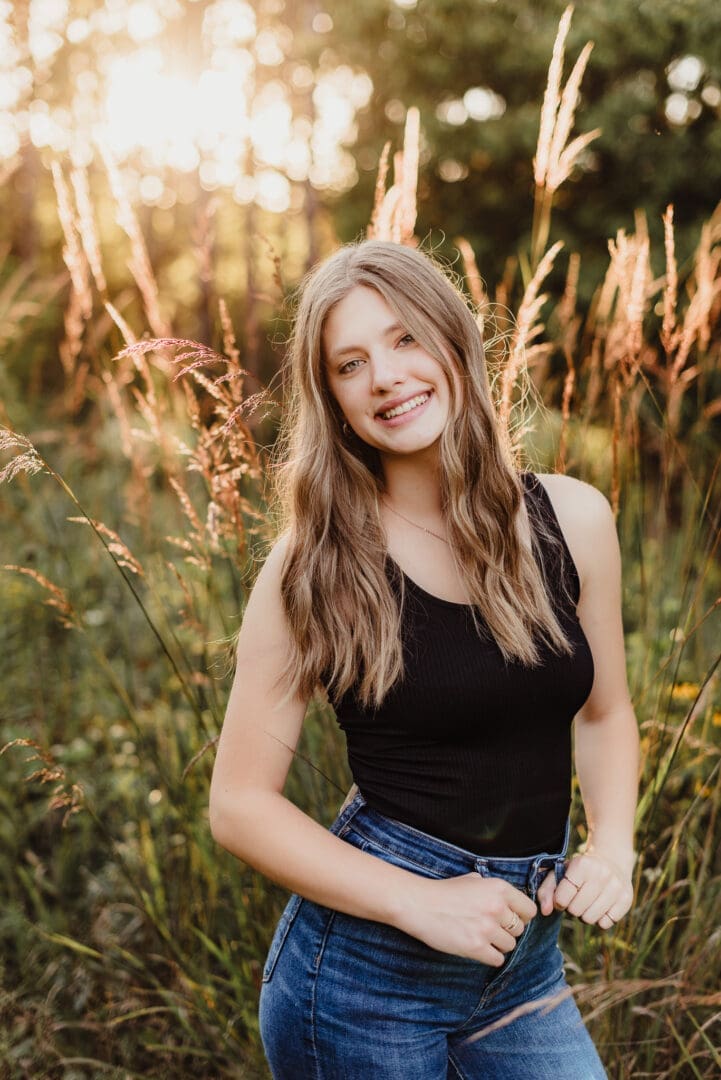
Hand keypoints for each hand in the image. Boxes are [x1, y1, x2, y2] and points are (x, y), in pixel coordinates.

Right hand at [398, 873, 537, 964]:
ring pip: (510, 945)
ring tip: (481, 937)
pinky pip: (498, 959)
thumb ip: (493, 890)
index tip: (511, 918)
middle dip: (507, 930)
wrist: (420, 904)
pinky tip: (478, 947)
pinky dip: (490, 956)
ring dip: (498, 944)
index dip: (521, 916)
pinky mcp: (476, 947)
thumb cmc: (444, 892)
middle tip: (490, 928)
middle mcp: (497, 907)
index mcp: (499, 888)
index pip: (529, 910)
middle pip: (519, 929)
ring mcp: (487, 928)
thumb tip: (509, 901)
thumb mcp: (472, 880)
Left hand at [536, 851, 633, 929]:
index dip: (559, 902)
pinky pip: (606, 924)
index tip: (562, 896)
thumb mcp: (560, 873)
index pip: (562, 898)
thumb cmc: (580, 871)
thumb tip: (545, 911)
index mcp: (582, 865)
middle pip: (575, 911)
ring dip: (585, 915)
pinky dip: (599, 919)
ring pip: (590, 919)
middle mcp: (602, 874)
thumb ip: (546, 891)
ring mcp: (616, 887)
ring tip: (587, 902)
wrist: (611, 862)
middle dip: (572, 908)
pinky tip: (600, 906)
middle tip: (577, 898)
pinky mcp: (626, 900)